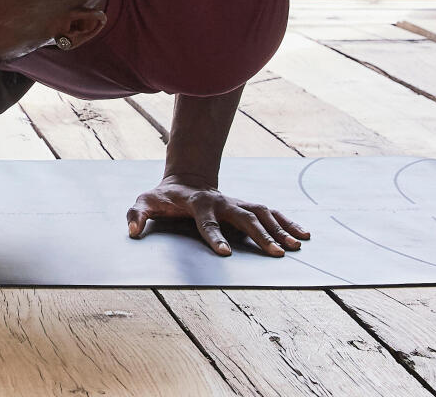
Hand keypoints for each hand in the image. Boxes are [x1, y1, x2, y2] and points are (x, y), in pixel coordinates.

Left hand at [126, 178, 310, 257]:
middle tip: (275, 254)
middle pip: (243, 218)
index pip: (207, 222)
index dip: (215, 237)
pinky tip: (303, 234)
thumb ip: (137, 215)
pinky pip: (271, 213)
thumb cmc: (163, 197)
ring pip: (262, 213)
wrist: (184, 180)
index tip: (225, 254)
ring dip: (280, 229)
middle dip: (260, 236)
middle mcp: (222, 201)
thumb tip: (132, 231)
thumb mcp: (144, 201)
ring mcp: (237, 202)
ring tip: (295, 246)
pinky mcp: (246, 205)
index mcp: (198, 203)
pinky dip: (288, 222)